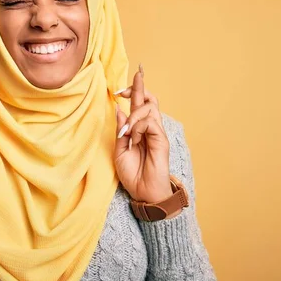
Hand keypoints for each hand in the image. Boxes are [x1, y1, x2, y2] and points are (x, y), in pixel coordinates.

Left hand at [114, 64, 172, 204]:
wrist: (143, 192)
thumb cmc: (132, 173)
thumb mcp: (119, 150)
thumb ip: (121, 130)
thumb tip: (119, 108)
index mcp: (139, 129)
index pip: (139, 103)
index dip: (133, 90)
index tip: (119, 89)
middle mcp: (150, 128)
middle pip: (149, 99)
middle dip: (137, 88)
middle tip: (121, 91)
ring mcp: (157, 133)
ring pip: (149, 108)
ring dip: (133, 116)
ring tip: (126, 132)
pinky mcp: (162, 140)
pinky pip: (150, 123)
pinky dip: (139, 127)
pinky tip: (135, 139)